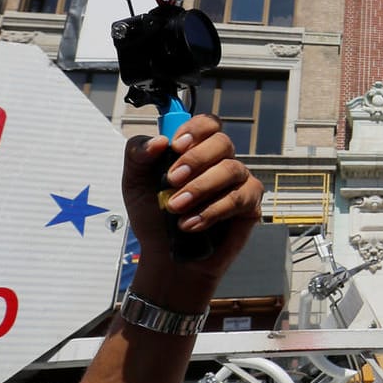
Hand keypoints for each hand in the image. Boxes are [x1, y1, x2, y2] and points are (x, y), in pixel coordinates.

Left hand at [120, 114, 262, 308]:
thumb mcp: (133, 184)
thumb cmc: (154, 218)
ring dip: (200, 188)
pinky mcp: (249, 205)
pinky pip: (240, 197)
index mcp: (195, 150)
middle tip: (171, 181)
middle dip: (195, 160)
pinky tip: (192, 224)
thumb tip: (159, 141)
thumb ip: (137, 155)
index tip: (176, 146)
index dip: (195, 129)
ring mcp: (238, 182)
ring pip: (231, 168)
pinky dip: (213, 210)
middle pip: (222, 142)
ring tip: (175, 209)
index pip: (207, 124)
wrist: (166, 258)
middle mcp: (220, 162)